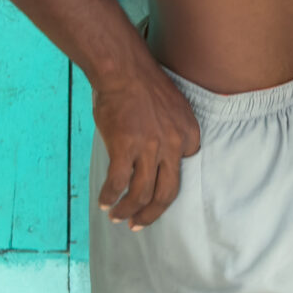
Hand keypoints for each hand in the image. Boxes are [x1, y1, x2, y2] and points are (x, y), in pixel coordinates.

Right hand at [93, 55, 201, 229]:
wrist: (123, 68)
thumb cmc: (143, 85)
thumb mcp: (172, 109)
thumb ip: (169, 135)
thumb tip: (155, 160)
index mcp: (188, 135)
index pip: (181, 175)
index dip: (165, 193)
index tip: (152, 201)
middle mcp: (173, 145)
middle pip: (166, 193)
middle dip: (151, 215)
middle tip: (138, 224)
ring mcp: (150, 148)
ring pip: (141, 194)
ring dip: (128, 211)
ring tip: (117, 218)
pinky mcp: (126, 147)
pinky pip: (118, 183)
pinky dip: (110, 197)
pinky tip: (104, 202)